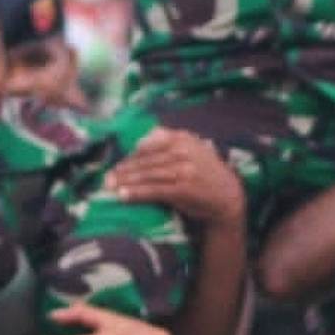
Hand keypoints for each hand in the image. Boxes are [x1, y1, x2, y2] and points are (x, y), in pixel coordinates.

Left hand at [106, 128, 245, 226]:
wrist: (227, 195)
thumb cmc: (204, 172)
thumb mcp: (192, 148)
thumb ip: (169, 140)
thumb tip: (141, 138)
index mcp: (183, 138)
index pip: (149, 144)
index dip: (130, 154)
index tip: (117, 163)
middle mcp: (183, 152)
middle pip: (146, 160)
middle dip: (124, 169)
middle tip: (106, 178)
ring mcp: (184, 170)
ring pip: (148, 175)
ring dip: (126, 181)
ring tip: (110, 187)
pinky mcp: (183, 189)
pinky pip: (155, 190)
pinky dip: (137, 193)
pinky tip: (124, 196)